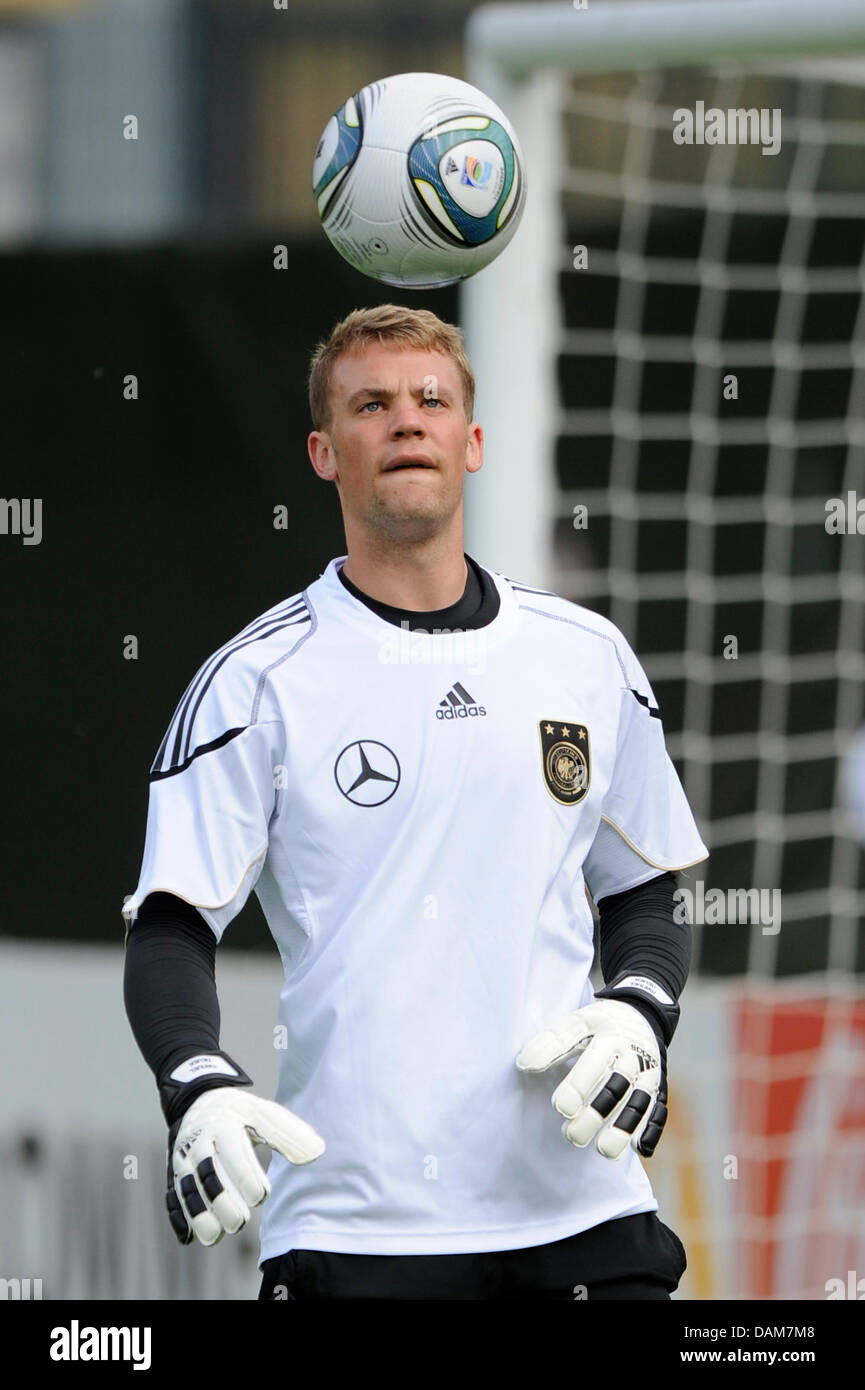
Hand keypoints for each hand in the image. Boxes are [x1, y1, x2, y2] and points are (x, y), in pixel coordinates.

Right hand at [166, 1087, 325, 1245]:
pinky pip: (171, 1196)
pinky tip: (188, 1237)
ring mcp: (182, 1160)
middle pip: (207, 1174)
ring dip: (198, 1214)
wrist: (199, 1101)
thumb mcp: (264, 1113)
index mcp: (223, 1125)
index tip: (261, 1197)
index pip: (233, 1152)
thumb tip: (316, 1152)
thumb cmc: (240, 1113)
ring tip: (214, 1237)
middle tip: (240, 1223)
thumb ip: (288, 1134)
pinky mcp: (173, 1173)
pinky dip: (178, 1217)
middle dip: (221, 1201)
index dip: (246, 1176)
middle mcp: (199, 1143)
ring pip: (186, 1189)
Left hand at [515, 999, 666, 1158]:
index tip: (560, 1108)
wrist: (641, 1016)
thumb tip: (525, 1065)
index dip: (578, 1088)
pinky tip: (638, 1149)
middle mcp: (633, 1058)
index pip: (595, 1064)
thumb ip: (551, 1042)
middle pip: (617, 1089)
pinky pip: (658, 1111)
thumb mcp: (576, 1022)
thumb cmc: (599, 1024)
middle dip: (596, 1114)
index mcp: (611, 1038)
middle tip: (571, 1135)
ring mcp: (649, 1075)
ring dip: (623, 1129)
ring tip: (604, 1150)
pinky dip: (651, 1130)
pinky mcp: (658, 1089)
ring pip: (640, 1104)